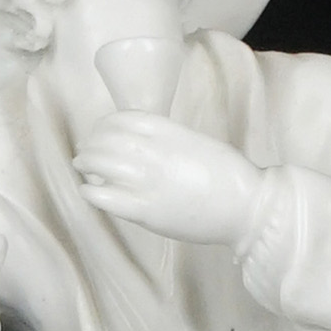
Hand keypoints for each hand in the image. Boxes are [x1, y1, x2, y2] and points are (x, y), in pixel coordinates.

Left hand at [73, 112, 261, 243]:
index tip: (101, 131)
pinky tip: (90, 191)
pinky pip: (104, 197)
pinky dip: (91, 192)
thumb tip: (145, 145)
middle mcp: (152, 153)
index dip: (104, 124)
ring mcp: (146, 182)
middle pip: (104, 140)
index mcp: (167, 132)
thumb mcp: (198, 142)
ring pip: (99, 165)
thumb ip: (169, 139)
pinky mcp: (144, 211)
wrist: (246, 207)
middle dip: (91, 144)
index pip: (120, 119)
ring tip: (84, 167)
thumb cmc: (230, 176)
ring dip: (86, 163)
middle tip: (86, 150)